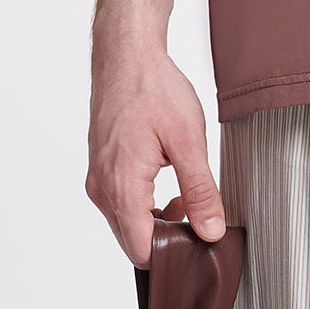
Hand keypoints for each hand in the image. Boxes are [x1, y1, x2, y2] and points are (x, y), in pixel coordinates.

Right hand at [86, 42, 224, 266]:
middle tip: (196, 214)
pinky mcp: (101, 170)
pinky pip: (122, 205)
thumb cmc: (153, 88)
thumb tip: (211, 231)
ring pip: (128, 226)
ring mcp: (98, 179)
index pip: (143, 251)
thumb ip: (201, 192)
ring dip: (158, 222)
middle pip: (134, 242)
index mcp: (122, 186)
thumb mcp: (188, 142)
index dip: (172, 255)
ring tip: (185, 197)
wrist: (126, 53)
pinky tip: (168, 187)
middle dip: (168, 239)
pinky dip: (146, 206)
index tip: (197, 240)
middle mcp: (102, 188)